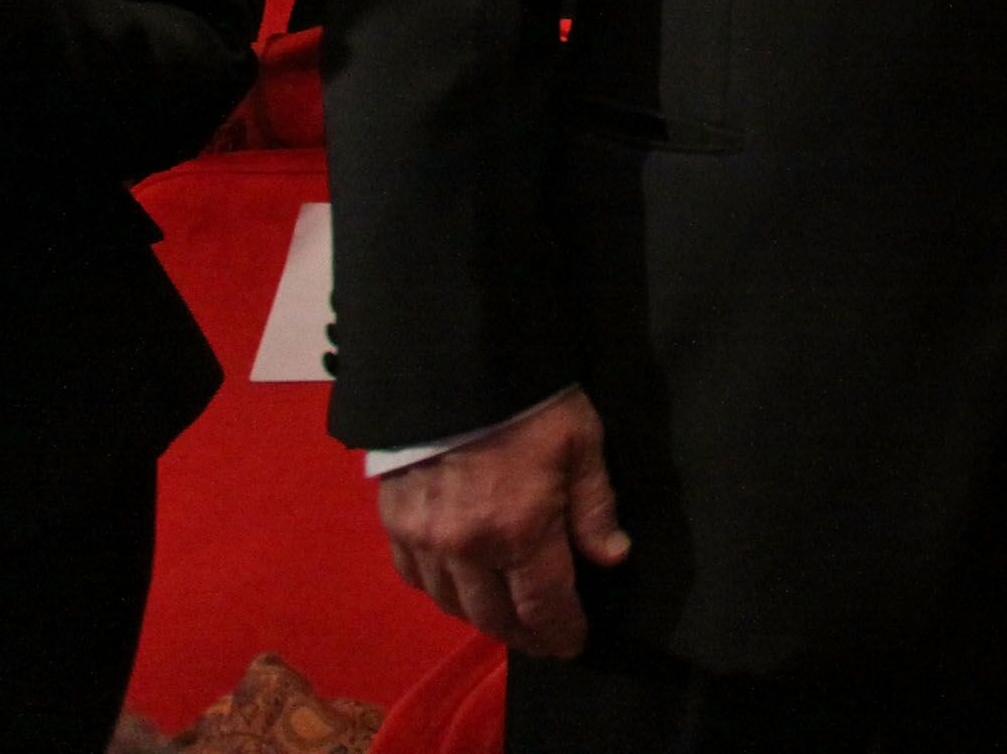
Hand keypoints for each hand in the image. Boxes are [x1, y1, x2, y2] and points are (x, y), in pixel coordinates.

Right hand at [378, 389, 629, 659]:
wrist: (455, 362)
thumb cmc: (529, 399)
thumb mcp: (581, 443)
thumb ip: (595, 506)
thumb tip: (612, 557)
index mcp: (520, 530)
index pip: (543, 606)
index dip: (560, 632)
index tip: (572, 644)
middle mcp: (467, 547)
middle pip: (494, 617)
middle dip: (524, 634)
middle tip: (543, 637)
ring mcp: (425, 538)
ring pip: (452, 605)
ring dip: (482, 617)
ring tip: (506, 615)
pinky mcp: (394, 522)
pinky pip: (415, 577)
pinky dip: (440, 590)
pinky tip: (459, 584)